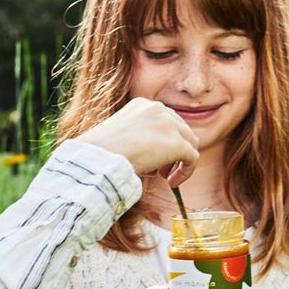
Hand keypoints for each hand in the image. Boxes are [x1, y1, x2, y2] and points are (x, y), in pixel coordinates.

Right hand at [77, 97, 199, 181]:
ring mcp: (169, 125)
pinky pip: (192, 158)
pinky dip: (186, 171)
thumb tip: (153, 155)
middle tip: (161, 171)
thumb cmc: (99, 154)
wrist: (96, 159)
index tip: (153, 159)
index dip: (163, 141)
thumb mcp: (119, 137)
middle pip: (181, 129)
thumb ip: (139, 138)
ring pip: (190, 142)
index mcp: (142, 104)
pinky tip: (172, 183)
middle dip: (174, 151)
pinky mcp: (176, 143)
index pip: (165, 120)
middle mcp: (157, 108)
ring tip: (166, 178)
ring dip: (181, 161)